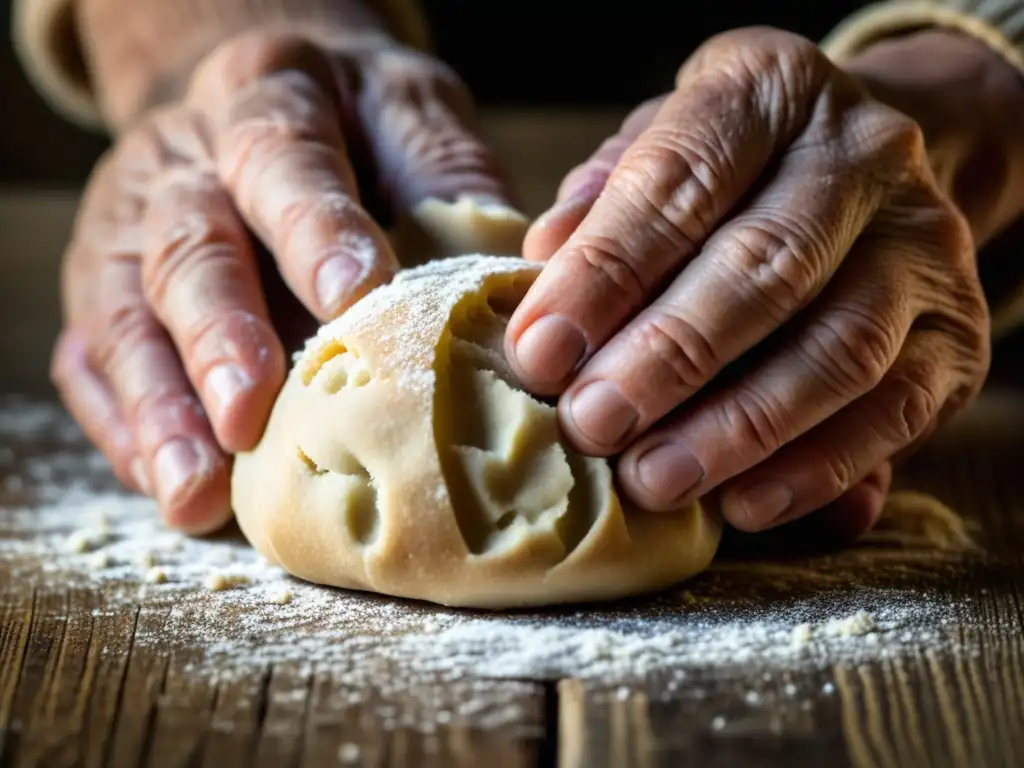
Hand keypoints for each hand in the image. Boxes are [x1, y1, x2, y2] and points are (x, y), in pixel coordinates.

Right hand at [51, 30, 512, 532]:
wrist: (270, 102)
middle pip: (191, 244)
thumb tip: (514, 291)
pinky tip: (168, 484)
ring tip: (196, 494)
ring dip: (162, 407)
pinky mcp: (105, 288)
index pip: (284, 155)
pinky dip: (127, 425)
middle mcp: (186, 162)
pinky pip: (93, 357)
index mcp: (272, 99)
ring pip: (127, 312)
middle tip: (250, 415)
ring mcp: (130, 227)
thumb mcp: (414, 119)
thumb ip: (453, 187)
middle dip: (221, 333)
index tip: (354, 296)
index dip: (314, 226)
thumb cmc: (358, 128)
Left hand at [505, 27, 994, 536]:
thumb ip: (602, 203)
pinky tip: (741, 505)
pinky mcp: (957, 334)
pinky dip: (816, 468)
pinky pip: (894, 413)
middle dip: (668, 358)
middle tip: (591, 425)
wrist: (859, 169)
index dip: (604, 272)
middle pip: (766, 267)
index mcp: (770, 92)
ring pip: (839, 349)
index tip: (539, 352)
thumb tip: (544, 264)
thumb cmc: (727, 172)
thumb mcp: (657, 150)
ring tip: (651, 481)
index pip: (680, 180)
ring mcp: (924, 247)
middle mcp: (864, 156)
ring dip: (739, 429)